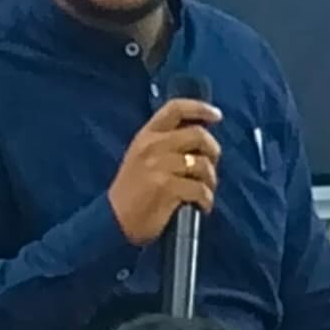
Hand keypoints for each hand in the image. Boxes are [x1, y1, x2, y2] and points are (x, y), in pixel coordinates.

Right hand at [110, 100, 222, 247]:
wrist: (113, 221)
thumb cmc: (131, 191)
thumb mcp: (141, 157)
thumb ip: (165, 143)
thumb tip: (200, 136)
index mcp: (146, 135)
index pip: (176, 108)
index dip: (200, 108)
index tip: (216, 115)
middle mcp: (153, 146)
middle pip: (198, 135)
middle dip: (212, 150)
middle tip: (212, 165)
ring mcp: (160, 166)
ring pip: (202, 164)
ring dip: (211, 180)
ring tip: (206, 190)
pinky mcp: (167, 188)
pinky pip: (200, 189)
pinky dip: (207, 199)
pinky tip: (203, 205)